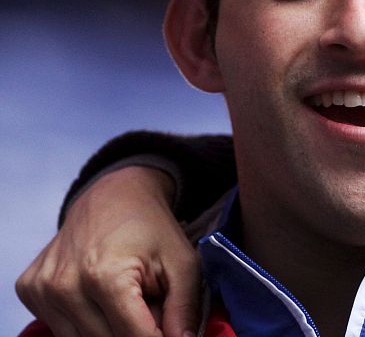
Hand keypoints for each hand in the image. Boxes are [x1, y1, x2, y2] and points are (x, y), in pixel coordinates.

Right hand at [16, 166, 199, 336]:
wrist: (113, 194)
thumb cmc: (151, 227)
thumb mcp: (181, 260)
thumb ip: (184, 306)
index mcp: (105, 276)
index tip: (170, 332)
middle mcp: (66, 285)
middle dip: (134, 331)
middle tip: (148, 304)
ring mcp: (42, 289)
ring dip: (109, 329)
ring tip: (126, 299)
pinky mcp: (29, 290)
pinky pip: (60, 328)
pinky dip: (85, 321)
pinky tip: (99, 297)